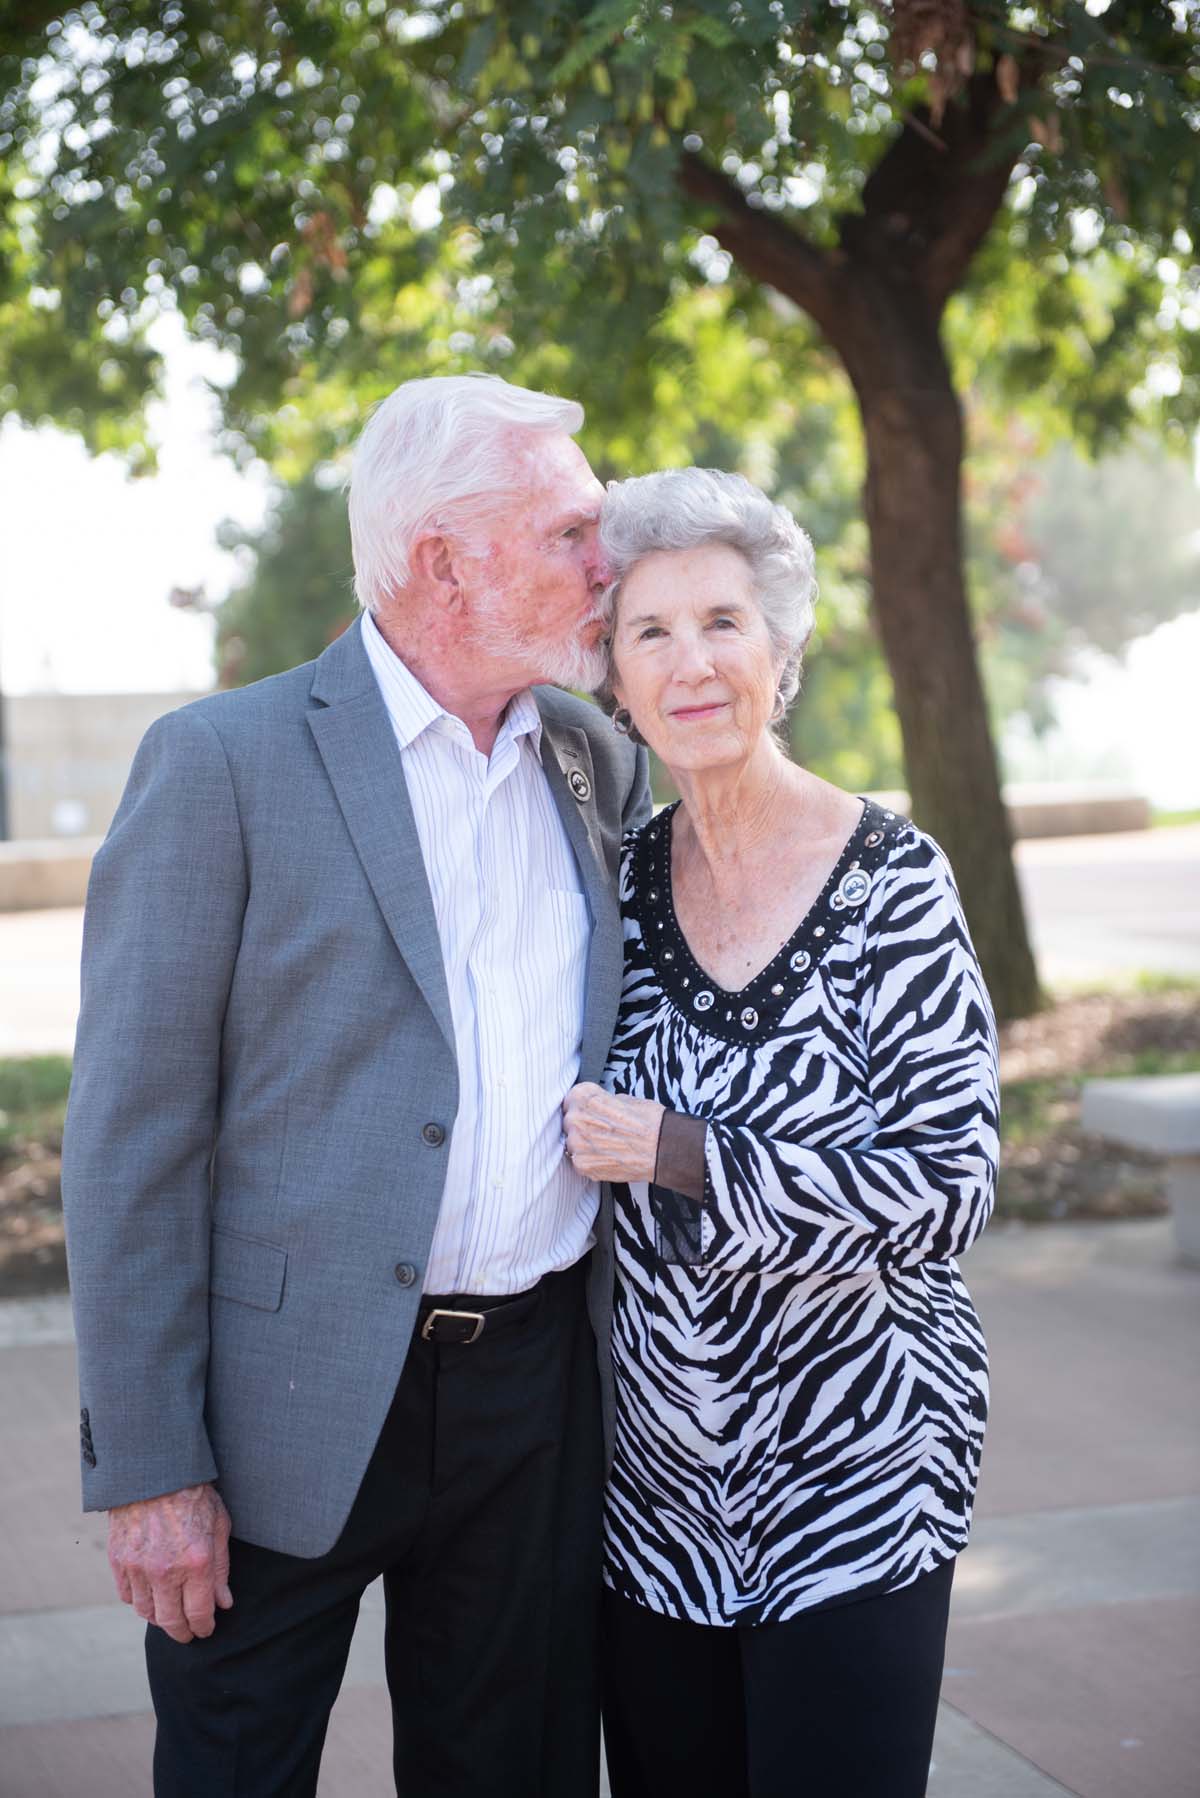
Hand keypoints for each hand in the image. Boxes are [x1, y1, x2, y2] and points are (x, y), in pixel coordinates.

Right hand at [108, 1483, 232, 1643]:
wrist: (155, 1470)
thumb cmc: (193, 1493)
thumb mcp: (219, 1525)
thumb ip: (221, 1568)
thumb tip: (223, 1602)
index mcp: (196, 1562)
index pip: (199, 1613)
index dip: (204, 1627)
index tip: (206, 1629)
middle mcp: (165, 1570)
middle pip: (171, 1621)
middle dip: (182, 1632)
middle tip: (188, 1633)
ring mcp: (138, 1567)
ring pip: (146, 1612)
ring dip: (159, 1618)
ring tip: (169, 1615)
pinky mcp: (118, 1560)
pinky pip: (127, 1595)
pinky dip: (138, 1601)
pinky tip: (149, 1595)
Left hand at [563, 1083, 664, 1182]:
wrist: (663, 1149)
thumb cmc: (649, 1122)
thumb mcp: (624, 1098)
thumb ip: (602, 1102)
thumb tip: (597, 1108)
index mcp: (584, 1097)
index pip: (572, 1098)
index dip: (584, 1105)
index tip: (591, 1111)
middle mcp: (576, 1119)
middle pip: (570, 1120)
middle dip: (584, 1125)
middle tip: (603, 1130)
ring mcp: (577, 1144)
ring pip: (573, 1142)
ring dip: (585, 1143)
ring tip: (608, 1145)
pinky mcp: (582, 1165)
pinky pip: (578, 1160)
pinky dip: (590, 1160)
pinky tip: (608, 1156)